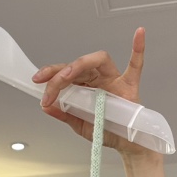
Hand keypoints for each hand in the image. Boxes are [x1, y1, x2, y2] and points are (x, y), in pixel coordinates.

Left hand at [33, 27, 153, 156]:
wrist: (124, 143)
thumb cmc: (106, 130)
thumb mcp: (78, 124)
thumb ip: (64, 115)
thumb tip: (45, 107)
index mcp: (85, 86)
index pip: (67, 74)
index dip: (51, 74)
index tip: (37, 80)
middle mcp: (99, 78)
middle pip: (79, 66)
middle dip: (60, 74)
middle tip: (47, 86)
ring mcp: (115, 80)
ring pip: (99, 60)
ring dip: (79, 64)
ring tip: (66, 75)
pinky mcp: (130, 86)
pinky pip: (136, 65)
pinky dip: (138, 49)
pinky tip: (139, 33)